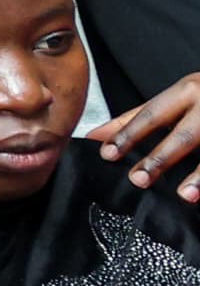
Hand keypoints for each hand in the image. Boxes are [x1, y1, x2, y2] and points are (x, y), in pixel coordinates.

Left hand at [94, 72, 199, 201]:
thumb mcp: (174, 97)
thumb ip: (136, 117)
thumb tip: (96, 136)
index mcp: (186, 91)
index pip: (151, 115)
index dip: (129, 135)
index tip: (107, 153)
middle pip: (183, 135)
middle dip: (160, 158)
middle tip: (138, 179)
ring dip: (199, 176)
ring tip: (184, 195)